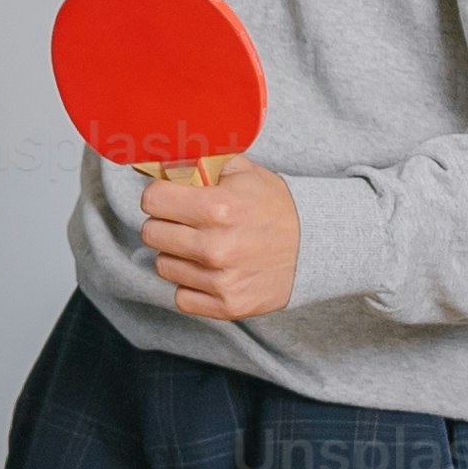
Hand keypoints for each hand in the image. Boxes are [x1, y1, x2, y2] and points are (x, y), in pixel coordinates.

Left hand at [139, 158, 300, 324]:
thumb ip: (201, 163)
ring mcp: (221, 280)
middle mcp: (216, 246)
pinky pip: (181, 296)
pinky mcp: (227, 306)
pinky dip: (191, 284)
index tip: (169, 197)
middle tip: (186, 221)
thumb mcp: (244, 172)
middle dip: (165, 223)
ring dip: (178, 254)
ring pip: (163, 265)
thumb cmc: (276, 206)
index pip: (153, 200)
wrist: (315, 247)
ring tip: (203, 245)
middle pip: (152, 233)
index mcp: (218, 207)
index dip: (159, 195)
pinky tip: (209, 270)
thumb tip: (163, 163)